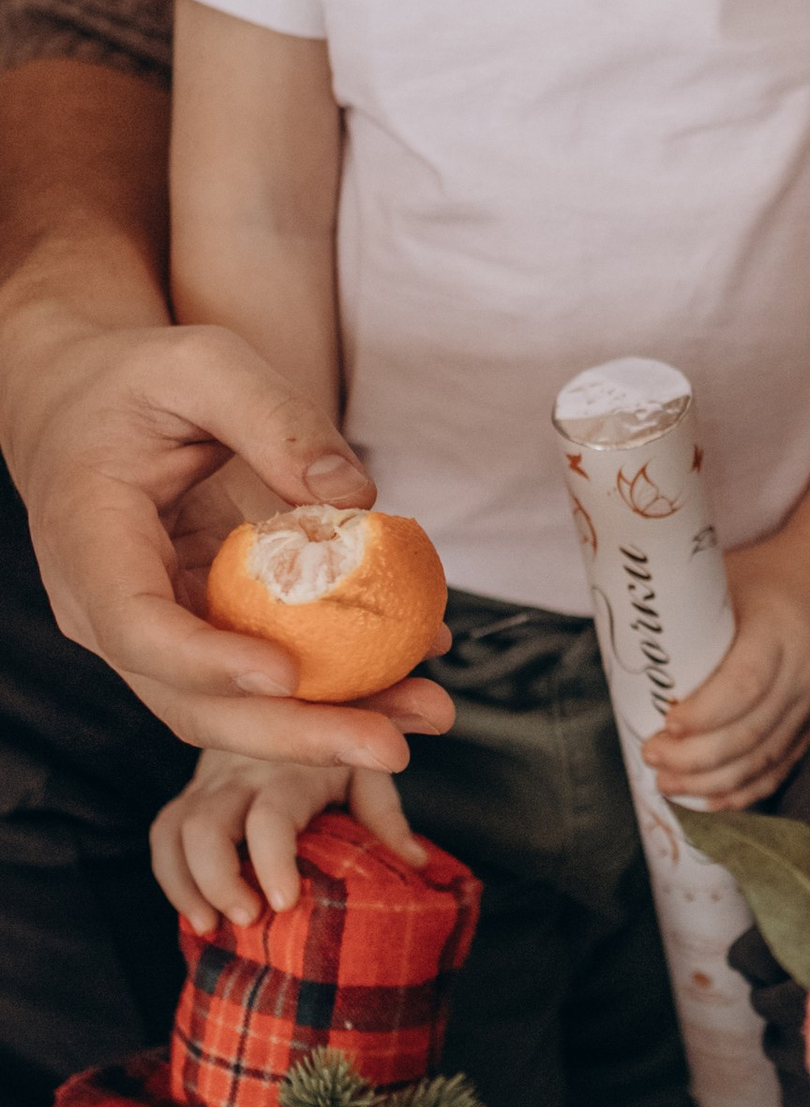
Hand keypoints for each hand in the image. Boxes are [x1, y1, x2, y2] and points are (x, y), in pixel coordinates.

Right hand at [11, 318, 453, 770]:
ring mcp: (153, 631)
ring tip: (427, 714)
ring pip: (234, 706)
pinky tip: (416, 667)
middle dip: (295, 734)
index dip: (209, 663)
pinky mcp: (199, 630)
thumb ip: (276, 418)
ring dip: (330, 724)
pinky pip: (263, 672)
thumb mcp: (203, 363)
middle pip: (192, 700)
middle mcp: (109, 609)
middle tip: (393, 743)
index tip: (285, 676)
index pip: (138, 626)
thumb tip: (357, 495)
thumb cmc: (137, 379)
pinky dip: (336, 682)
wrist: (86, 404)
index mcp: (89, 541)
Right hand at [150, 745, 433, 932]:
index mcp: (291, 766)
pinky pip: (163, 834)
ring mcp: (208, 784)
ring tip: (212, 927)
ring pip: (176, 831)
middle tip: (247, 919)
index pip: (270, 815)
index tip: (284, 902)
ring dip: (188, 884)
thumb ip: (385, 813)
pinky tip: (194, 915)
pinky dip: (170, 877)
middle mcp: (241, 773)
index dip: (273, 860)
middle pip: (207, 826)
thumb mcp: (367, 769)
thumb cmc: (336, 745)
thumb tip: (417, 862)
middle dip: (219, 878)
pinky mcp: (188, 795)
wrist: (285, 694)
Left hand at [645, 533, 809, 810]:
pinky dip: (747, 790)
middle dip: (697, 757)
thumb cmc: (768, 575)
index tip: (665, 724)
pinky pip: (783, 766)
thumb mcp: (727, 578)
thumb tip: (621, 651)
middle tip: (652, 758)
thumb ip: (685, 614)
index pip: (745, 684)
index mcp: (777, 631)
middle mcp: (802, 672)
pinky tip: (713, 801)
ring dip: (715, 782)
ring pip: (766, 758)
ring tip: (668, 785)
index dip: (706, 713)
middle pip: (752, 731)